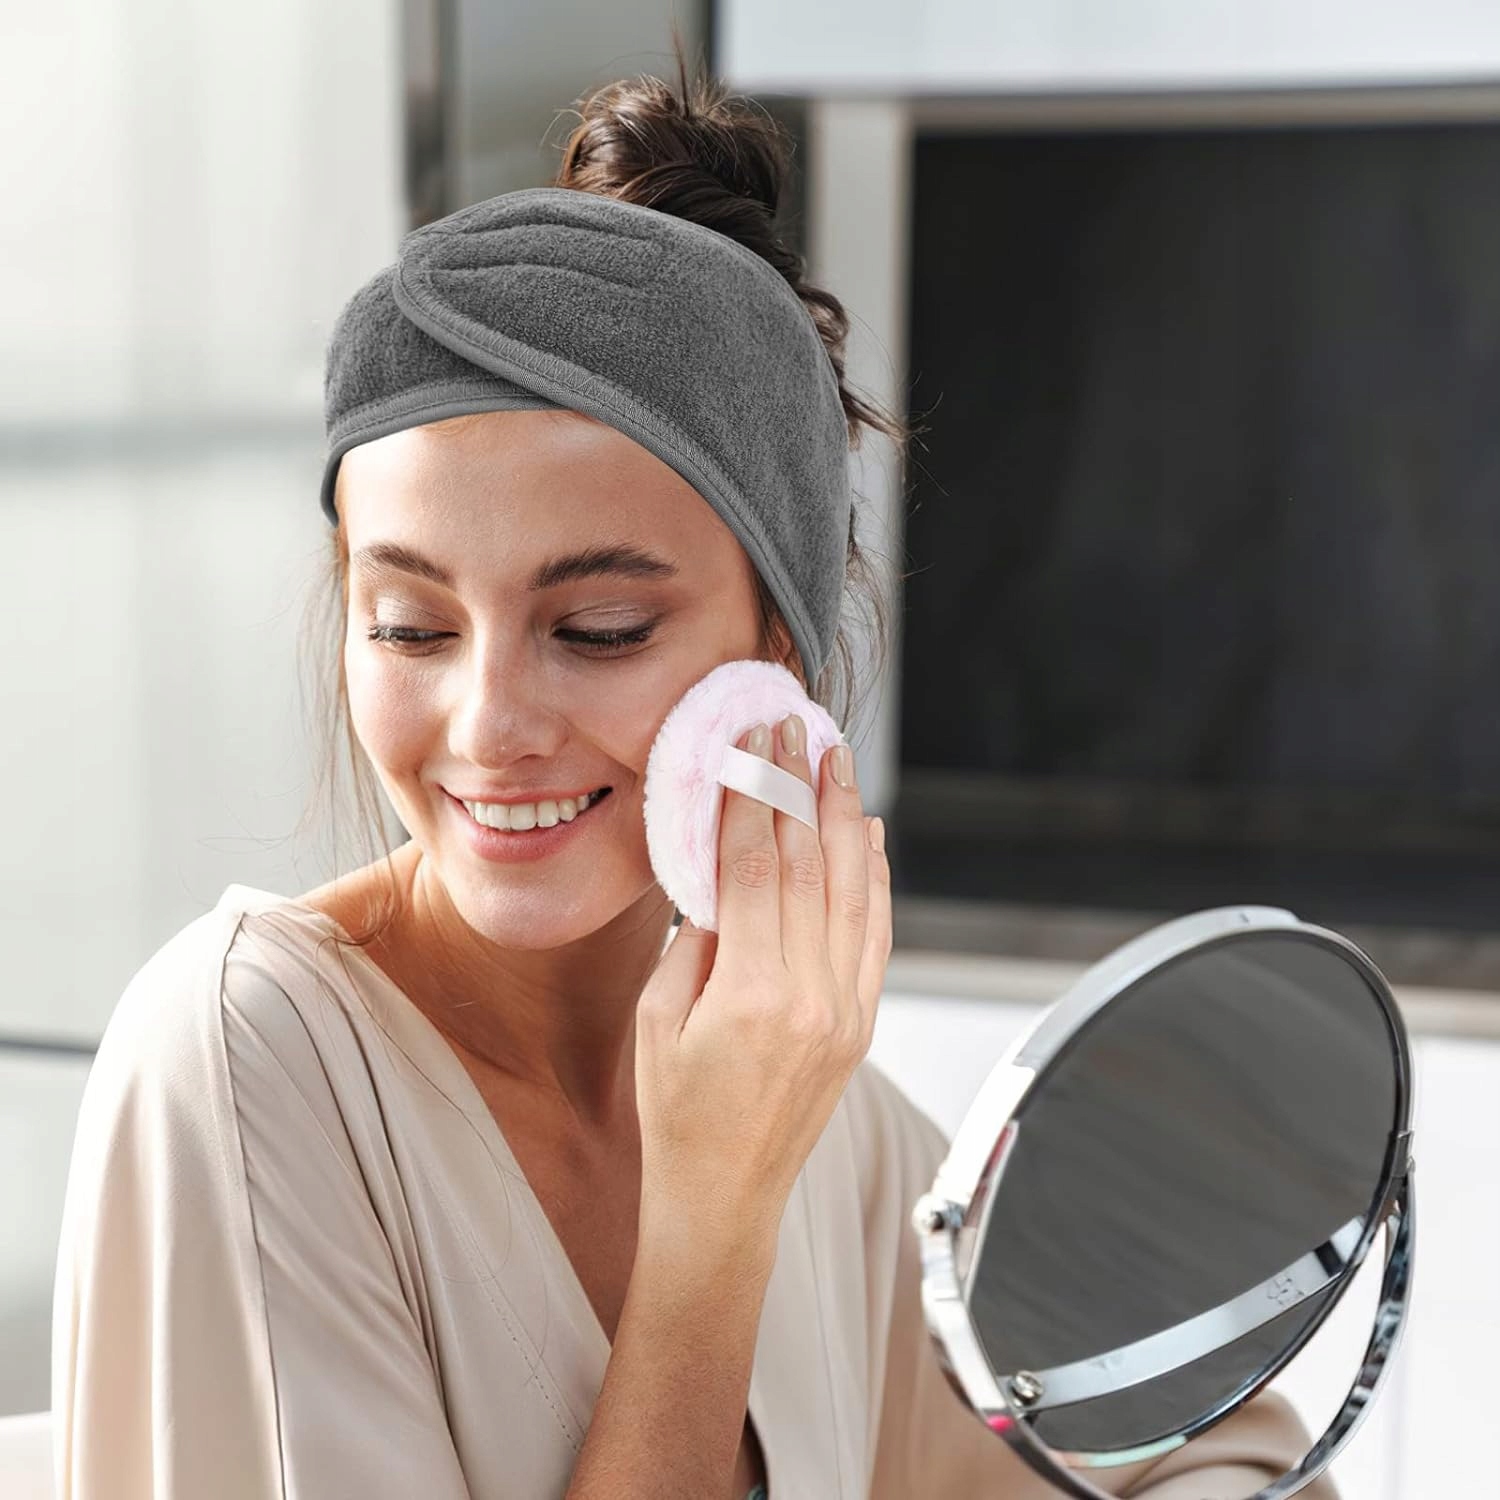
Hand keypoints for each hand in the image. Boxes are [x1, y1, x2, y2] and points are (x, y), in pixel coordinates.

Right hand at [634, 713, 891, 1248]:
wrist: (724, 1197)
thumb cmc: (677, 1114)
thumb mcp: (664, 1019)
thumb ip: (700, 940)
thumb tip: (727, 869)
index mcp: (753, 996)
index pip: (757, 868)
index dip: (754, 795)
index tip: (753, 741)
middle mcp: (813, 999)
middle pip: (810, 866)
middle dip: (800, 788)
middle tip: (794, 729)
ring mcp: (847, 1011)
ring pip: (854, 891)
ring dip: (845, 818)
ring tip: (836, 760)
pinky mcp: (862, 1022)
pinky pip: (875, 933)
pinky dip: (874, 878)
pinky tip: (866, 836)